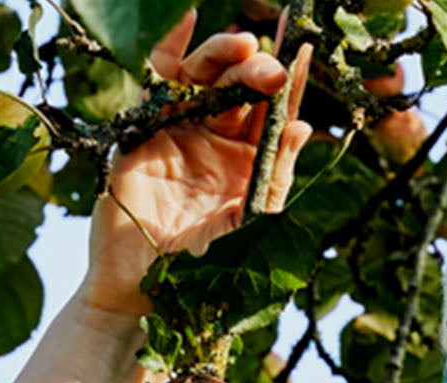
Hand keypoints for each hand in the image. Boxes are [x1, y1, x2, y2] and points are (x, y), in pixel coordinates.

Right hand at [81, 15, 312, 318]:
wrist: (142, 292)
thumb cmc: (198, 270)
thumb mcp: (249, 225)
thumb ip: (274, 178)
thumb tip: (304, 128)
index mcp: (246, 163)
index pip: (271, 112)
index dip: (289, 79)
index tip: (303, 46)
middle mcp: (215, 141)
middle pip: (241, 84)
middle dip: (258, 68)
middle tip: (270, 68)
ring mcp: (180, 131)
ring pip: (206, 75)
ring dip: (224, 54)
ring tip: (242, 48)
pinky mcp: (145, 129)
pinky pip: (159, 81)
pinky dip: (172, 46)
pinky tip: (186, 23)